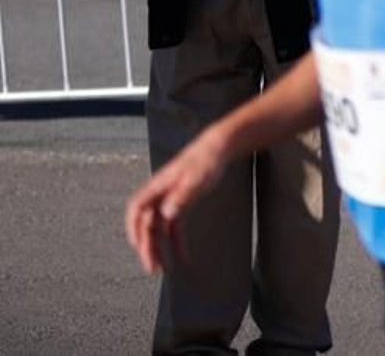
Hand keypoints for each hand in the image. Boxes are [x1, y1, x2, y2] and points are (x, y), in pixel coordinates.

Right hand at [125, 132, 226, 274]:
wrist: (219, 148)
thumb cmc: (206, 159)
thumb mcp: (196, 177)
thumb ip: (182, 195)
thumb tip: (166, 214)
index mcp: (158, 187)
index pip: (136, 209)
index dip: (132, 228)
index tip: (136, 245)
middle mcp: (160, 195)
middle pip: (147, 224)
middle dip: (147, 246)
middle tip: (152, 268)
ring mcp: (169, 201)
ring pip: (159, 230)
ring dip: (160, 248)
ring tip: (164, 269)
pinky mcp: (180, 204)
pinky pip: (174, 228)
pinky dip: (176, 243)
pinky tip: (183, 258)